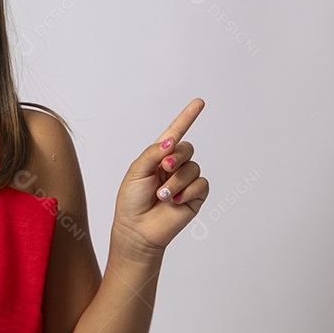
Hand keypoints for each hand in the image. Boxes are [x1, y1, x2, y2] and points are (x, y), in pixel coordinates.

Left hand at [112, 98, 208, 257]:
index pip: (176, 133)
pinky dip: (187, 191)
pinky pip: (201, 184)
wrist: (137, 230)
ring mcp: (186, 181)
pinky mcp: (195, 196)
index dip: (187, 117)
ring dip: (176, 181)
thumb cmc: (131, 201)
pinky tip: (174, 202)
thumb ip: (153, 153)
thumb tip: (171, 140)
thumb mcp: (137, 171)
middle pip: (187, 148)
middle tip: (163, 168)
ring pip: (193, 168)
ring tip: (162, 196)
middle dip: (176, 157)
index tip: (199, 102)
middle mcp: (174, 166)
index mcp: (158, 156)